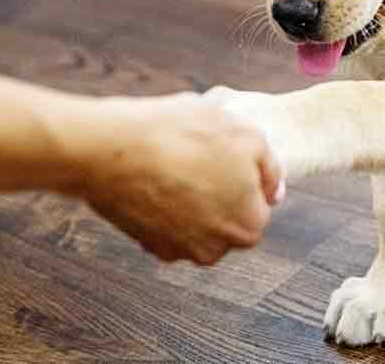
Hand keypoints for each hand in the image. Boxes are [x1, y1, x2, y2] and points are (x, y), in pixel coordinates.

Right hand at [64, 92, 283, 264]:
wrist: (110, 149)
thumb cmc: (183, 136)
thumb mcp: (247, 134)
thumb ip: (270, 167)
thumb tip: (275, 192)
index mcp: (248, 227)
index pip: (258, 203)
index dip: (244, 172)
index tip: (223, 152)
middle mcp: (214, 250)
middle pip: (226, 213)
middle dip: (218, 187)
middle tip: (198, 154)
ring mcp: (176, 250)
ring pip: (196, 217)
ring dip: (190, 193)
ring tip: (175, 160)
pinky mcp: (144, 242)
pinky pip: (165, 219)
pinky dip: (163, 200)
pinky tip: (154, 172)